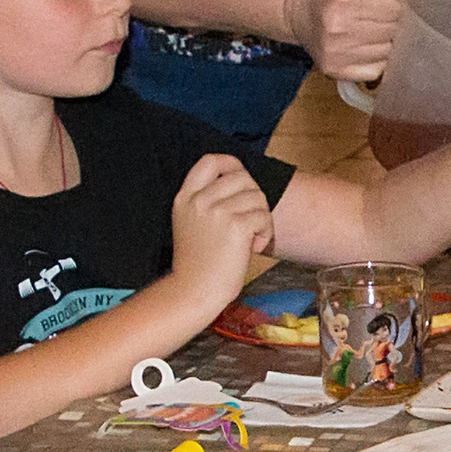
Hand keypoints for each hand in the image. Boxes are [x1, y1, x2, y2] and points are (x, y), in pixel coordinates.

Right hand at [169, 153, 275, 315]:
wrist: (195, 291)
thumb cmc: (199, 263)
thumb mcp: (191, 223)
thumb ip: (206, 200)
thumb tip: (243, 182)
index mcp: (185, 197)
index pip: (211, 161)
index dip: (232, 165)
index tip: (242, 182)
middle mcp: (199, 200)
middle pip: (243, 177)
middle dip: (255, 197)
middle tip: (251, 220)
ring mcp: (216, 211)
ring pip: (257, 197)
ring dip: (262, 219)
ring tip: (251, 239)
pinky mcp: (235, 226)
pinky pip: (263, 217)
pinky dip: (265, 234)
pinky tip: (253, 248)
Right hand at [285, 0, 416, 82]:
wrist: (295, 12)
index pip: (395, 9)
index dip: (396, 5)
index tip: (386, 2)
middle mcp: (338, 27)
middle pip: (392, 31)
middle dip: (392, 23)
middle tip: (377, 17)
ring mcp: (336, 52)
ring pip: (387, 52)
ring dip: (386, 43)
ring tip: (370, 31)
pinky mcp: (336, 71)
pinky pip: (376, 71)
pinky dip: (377, 60)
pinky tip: (365, 47)